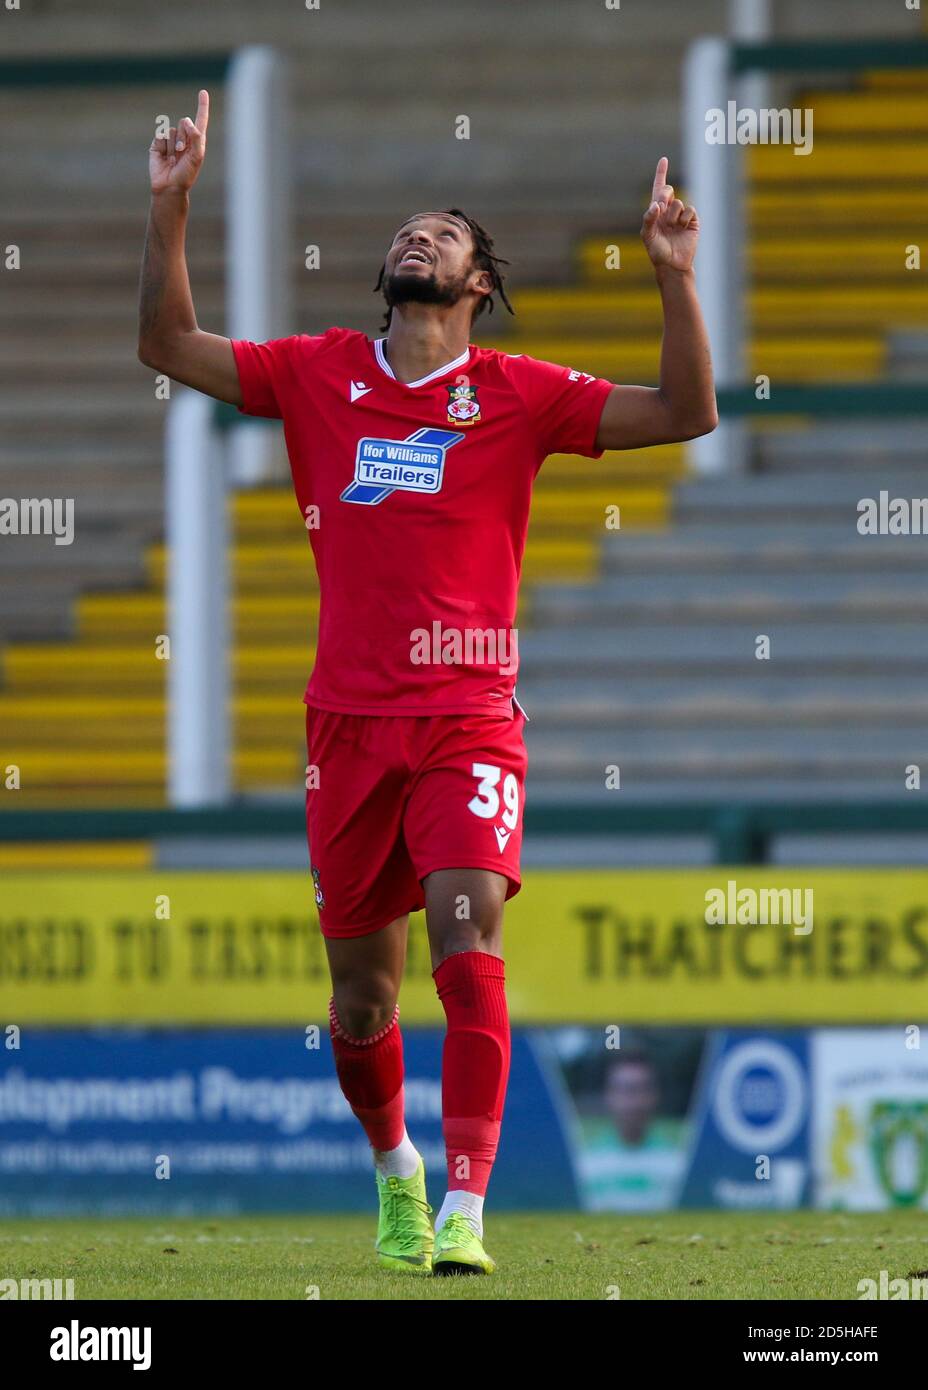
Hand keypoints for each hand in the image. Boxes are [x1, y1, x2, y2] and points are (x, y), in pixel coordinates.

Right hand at [149, 89, 209, 194]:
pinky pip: (161, 134)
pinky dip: (164, 145)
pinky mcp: (158, 143)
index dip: (202, 106)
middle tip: (182, 153)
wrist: (169, 186)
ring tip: (174, 158)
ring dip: (174, 144)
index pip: (200, 120)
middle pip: (184, 123)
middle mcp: (184, 138)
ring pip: (172, 129)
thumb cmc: (186, 174)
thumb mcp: (197, 156)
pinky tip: (164, 157)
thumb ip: (196, 137)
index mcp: (196, 141)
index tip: (203, 92)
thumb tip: (187, 120)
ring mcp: (170, 140)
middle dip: (184, 136)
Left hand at [641, 156, 698, 271]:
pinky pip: (689, 210)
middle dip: (664, 196)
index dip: (661, 174)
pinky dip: (684, 218)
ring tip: (672, 228)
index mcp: (656, 212)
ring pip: (678, 203)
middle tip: (662, 208)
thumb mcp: (647, 236)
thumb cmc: (657, 251)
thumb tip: (655, 205)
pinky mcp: (692, 221)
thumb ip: (648, 219)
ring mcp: (680, 216)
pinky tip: (682, 228)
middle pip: (668, 191)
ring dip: (673, 215)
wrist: (672, 264)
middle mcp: (668, 211)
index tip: (664, 160)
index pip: (658, 189)